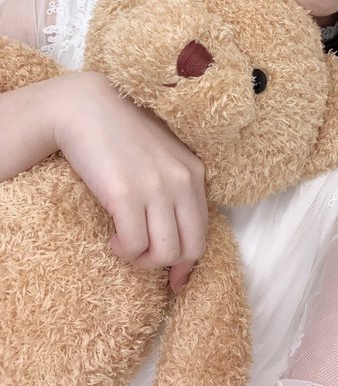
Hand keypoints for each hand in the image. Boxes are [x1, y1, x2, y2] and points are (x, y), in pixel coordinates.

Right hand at [52, 71, 207, 290]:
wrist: (86, 106)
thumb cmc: (121, 134)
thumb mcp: (161, 156)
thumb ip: (174, 189)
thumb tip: (176, 240)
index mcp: (194, 171)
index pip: (204, 231)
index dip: (189, 261)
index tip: (175, 278)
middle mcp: (181, 180)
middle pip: (191, 248)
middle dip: (168, 264)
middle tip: (143, 255)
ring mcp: (155, 187)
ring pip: (165, 253)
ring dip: (143, 259)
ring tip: (125, 244)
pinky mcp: (125, 194)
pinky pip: (134, 246)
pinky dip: (124, 251)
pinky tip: (113, 238)